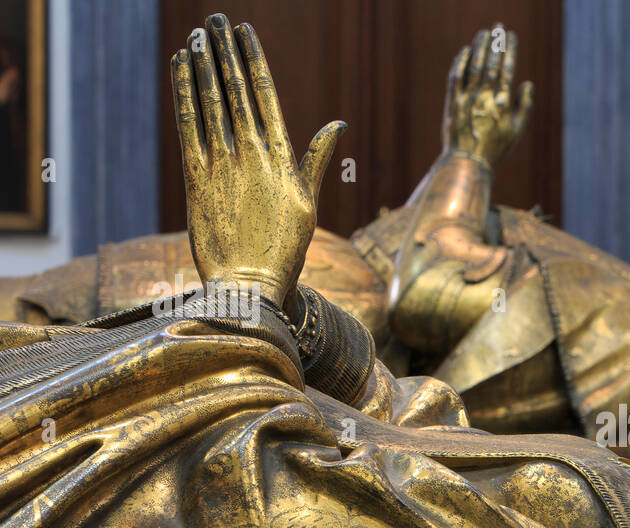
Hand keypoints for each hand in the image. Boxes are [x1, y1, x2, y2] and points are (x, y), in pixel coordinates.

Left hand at [170, 14, 344, 308]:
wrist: (249, 287)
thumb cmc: (284, 251)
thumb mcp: (307, 204)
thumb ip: (316, 160)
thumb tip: (337, 126)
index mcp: (281, 159)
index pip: (265, 95)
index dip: (252, 59)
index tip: (244, 31)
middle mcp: (250, 156)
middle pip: (234, 91)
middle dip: (224, 52)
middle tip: (215, 20)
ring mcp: (221, 165)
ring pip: (209, 102)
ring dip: (201, 65)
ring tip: (196, 36)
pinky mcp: (195, 179)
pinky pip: (187, 125)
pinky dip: (183, 93)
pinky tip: (180, 69)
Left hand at [441, 25, 532, 168]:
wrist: (469, 162)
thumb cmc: (496, 148)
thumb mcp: (516, 130)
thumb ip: (524, 106)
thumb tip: (527, 83)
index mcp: (502, 102)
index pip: (507, 69)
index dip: (510, 50)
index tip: (511, 36)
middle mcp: (485, 96)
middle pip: (491, 63)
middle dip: (496, 43)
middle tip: (498, 28)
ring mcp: (467, 98)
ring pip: (473, 66)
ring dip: (479, 47)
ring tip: (484, 34)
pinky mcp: (453, 101)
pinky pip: (456, 76)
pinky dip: (461, 62)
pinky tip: (465, 51)